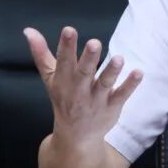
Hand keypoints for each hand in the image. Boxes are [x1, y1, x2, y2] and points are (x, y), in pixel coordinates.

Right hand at [24, 26, 141, 146]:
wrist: (75, 138)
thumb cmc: (63, 100)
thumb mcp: (50, 78)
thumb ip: (41, 54)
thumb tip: (28, 30)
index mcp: (63, 81)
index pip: (64, 61)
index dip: (66, 46)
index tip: (69, 30)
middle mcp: (79, 90)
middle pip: (84, 73)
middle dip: (89, 58)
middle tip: (94, 42)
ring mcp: (96, 100)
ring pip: (105, 84)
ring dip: (111, 71)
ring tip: (119, 58)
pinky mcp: (112, 107)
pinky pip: (122, 95)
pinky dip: (130, 85)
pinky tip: (138, 72)